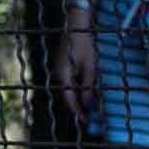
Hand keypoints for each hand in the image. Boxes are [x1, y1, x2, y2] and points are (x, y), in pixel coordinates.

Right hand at [52, 6, 98, 124]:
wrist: (76, 27)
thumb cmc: (85, 46)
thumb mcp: (90, 68)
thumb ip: (88, 88)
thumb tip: (88, 106)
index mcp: (63, 76)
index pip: (70, 100)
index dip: (78, 111)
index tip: (85, 122)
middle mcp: (57, 74)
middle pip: (67, 96)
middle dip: (78, 107)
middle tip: (88, 118)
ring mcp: (58, 70)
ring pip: (68, 90)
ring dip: (78, 98)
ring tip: (88, 108)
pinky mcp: (61, 66)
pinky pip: (68, 82)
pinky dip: (76, 89)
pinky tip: (85, 92)